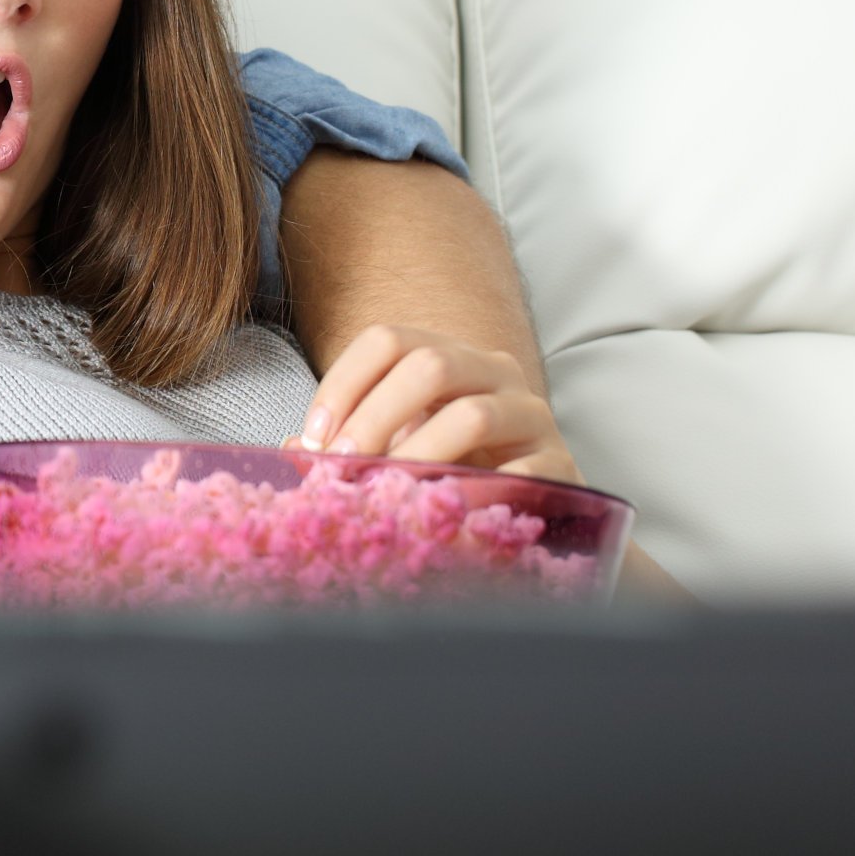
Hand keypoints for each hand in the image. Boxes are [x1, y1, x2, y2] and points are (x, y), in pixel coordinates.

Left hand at [297, 322, 577, 481]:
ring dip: (419, 455)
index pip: (388, 339)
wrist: (535, 509)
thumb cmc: (453, 471)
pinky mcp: (562, 466)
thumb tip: (292, 448)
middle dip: (374, 416)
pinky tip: (443, 516)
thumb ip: (350, 443)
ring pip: (474, 414)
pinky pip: (521, 473)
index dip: (343, 383)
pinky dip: (474, 495)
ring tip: (388, 492)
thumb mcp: (398, 446)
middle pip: (430, 365)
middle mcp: (495, 372)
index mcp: (449, 356)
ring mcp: (533, 416)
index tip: (312, 437)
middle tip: (341, 465)